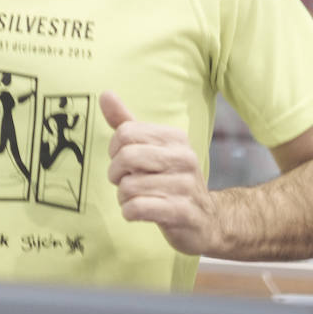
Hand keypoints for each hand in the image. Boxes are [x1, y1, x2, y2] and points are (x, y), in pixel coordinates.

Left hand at [100, 90, 220, 256]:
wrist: (207, 219)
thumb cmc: (170, 180)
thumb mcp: (152, 148)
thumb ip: (127, 122)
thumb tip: (106, 94)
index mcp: (175, 138)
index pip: (126, 132)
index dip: (114, 150)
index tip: (123, 161)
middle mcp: (183, 157)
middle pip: (126, 156)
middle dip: (115, 173)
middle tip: (124, 181)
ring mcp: (184, 185)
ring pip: (129, 186)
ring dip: (122, 196)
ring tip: (134, 198)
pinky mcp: (181, 212)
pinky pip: (137, 208)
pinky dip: (128, 212)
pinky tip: (137, 212)